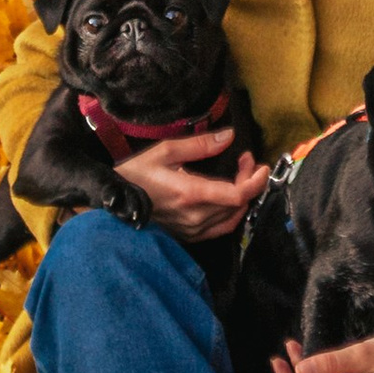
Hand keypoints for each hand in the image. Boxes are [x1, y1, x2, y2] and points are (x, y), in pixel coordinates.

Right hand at [114, 123, 270, 242]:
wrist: (115, 202)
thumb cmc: (137, 174)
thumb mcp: (165, 151)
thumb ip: (200, 144)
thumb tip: (229, 136)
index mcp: (191, 194)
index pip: (238, 195)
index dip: (255, 181)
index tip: (258, 164)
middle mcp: (196, 216)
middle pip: (240, 204)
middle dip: (249, 181)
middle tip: (244, 161)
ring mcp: (193, 230)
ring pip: (233, 218)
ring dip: (242, 197)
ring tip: (238, 176)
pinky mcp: (190, 237)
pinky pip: (221, 228)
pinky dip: (232, 213)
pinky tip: (228, 197)